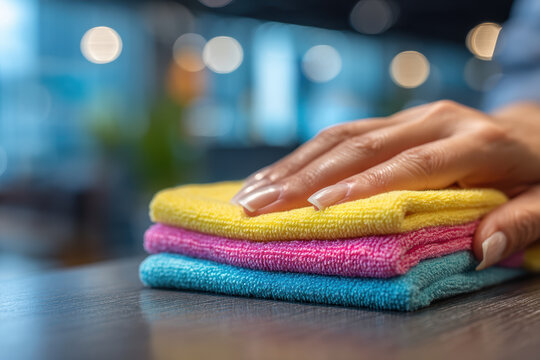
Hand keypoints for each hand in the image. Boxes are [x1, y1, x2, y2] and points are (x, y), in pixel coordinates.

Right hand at [231, 100, 539, 268]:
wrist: (528, 130)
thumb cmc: (535, 172)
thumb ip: (521, 222)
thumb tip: (484, 250)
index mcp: (473, 141)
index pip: (407, 166)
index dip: (361, 188)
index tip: (318, 210)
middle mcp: (433, 120)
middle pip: (358, 146)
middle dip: (303, 178)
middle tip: (258, 205)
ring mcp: (408, 116)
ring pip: (340, 137)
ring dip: (291, 166)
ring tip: (250, 193)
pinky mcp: (392, 120)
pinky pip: (340, 134)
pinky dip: (303, 157)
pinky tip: (273, 175)